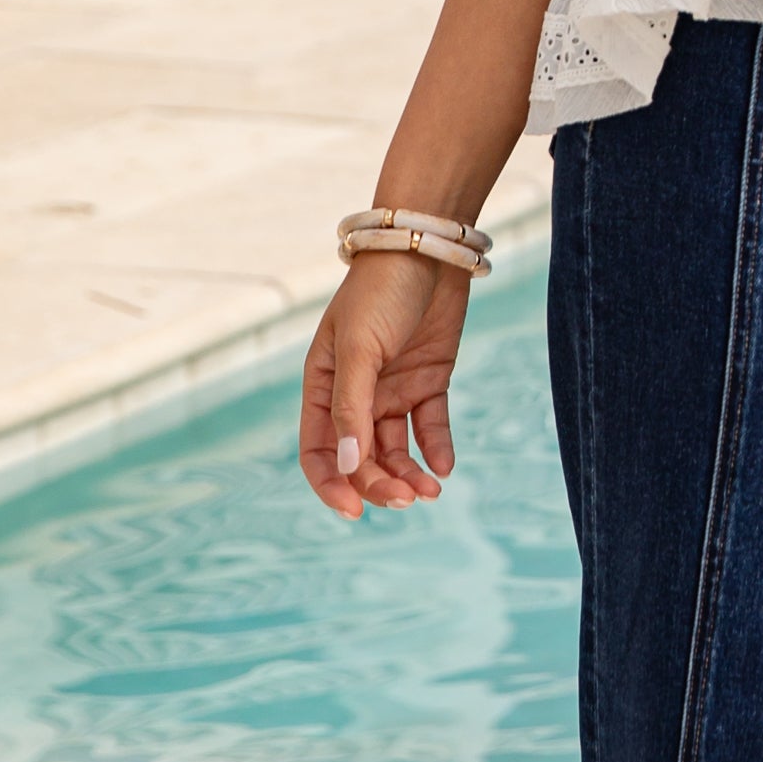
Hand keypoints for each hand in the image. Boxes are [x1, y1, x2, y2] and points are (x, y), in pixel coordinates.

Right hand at [299, 247, 470, 519]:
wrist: (428, 250)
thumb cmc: (381, 292)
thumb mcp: (360, 349)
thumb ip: (352, 409)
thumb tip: (346, 466)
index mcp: (323, 385)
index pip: (317, 451)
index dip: (332, 485)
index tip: (355, 511)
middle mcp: (355, 394)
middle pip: (361, 457)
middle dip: (380, 483)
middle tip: (410, 499)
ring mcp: (392, 389)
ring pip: (396, 449)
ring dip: (410, 474)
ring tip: (432, 490)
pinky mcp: (428, 380)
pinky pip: (429, 426)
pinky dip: (436, 449)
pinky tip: (444, 465)